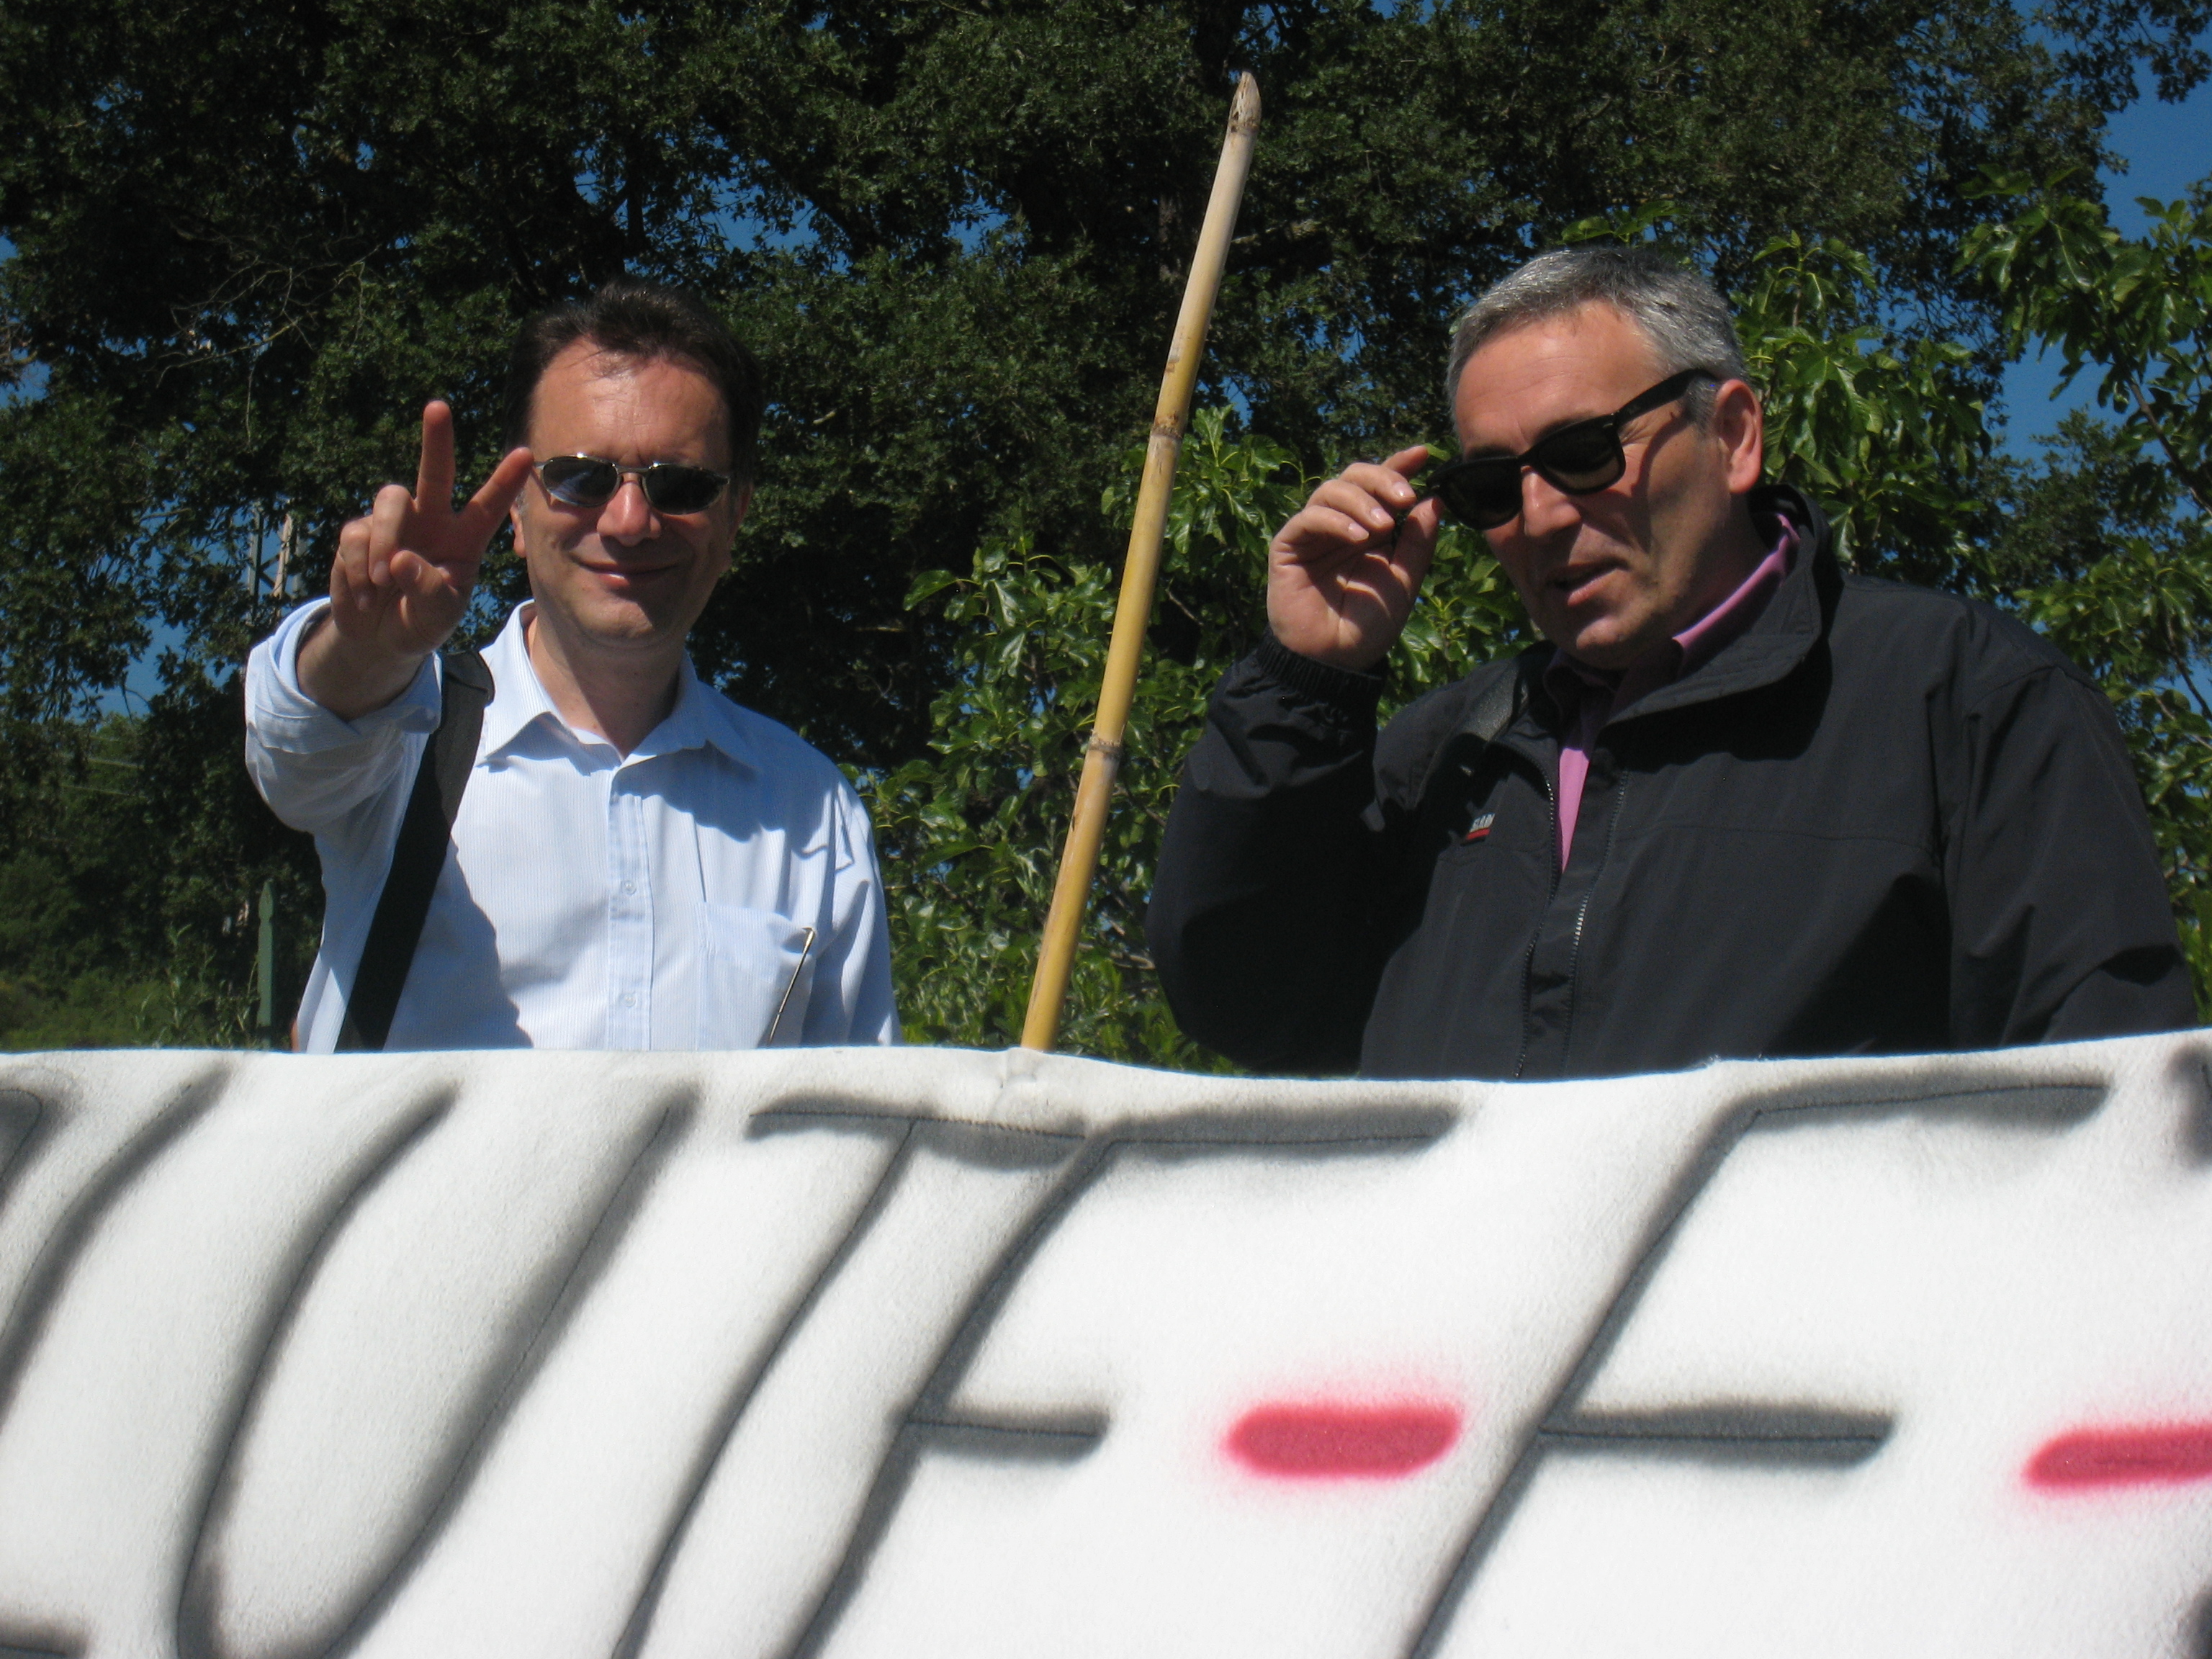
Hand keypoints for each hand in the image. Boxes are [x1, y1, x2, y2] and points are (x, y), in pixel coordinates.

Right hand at [300, 401, 534, 719]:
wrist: (379, 637)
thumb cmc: (422, 620)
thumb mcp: (438, 616)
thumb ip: (429, 591)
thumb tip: (401, 560)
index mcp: (463, 539)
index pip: (489, 506)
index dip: (506, 481)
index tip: (526, 453)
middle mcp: (431, 521)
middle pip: (435, 472)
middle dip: (437, 440)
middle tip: (438, 407)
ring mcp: (393, 523)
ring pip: (390, 501)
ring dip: (386, 539)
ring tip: (385, 582)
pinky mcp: (359, 534)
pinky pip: (356, 537)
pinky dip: (359, 570)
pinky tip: (366, 596)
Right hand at [1265, 446, 1440, 671]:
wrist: (1334, 661)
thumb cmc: (1368, 625)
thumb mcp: (1404, 580)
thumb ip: (1418, 541)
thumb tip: (1434, 499)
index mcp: (1369, 529)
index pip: (1381, 486)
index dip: (1399, 465)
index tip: (1424, 454)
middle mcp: (1341, 525)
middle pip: (1355, 476)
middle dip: (1383, 478)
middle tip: (1405, 497)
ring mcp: (1314, 534)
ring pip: (1331, 490)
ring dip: (1361, 500)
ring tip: (1383, 525)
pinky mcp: (1288, 546)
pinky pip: (1309, 518)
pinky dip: (1335, 520)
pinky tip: (1357, 537)